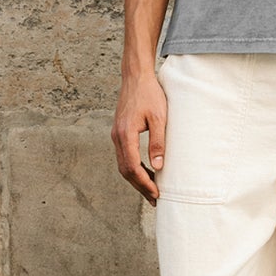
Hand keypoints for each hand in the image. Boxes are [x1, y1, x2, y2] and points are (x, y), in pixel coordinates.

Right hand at [112, 71, 167, 205]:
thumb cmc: (150, 94)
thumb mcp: (159, 117)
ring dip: (136, 179)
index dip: (144, 183)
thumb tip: (158, 167)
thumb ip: (158, 142)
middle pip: (125, 170)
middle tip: (155, 198)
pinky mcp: (119, 132)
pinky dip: (133, 167)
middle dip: (140, 186)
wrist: (136, 77)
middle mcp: (117, 136)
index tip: (156, 193)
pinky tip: (146, 171)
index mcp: (125, 134)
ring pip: (123, 164)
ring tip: (151, 190)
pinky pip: (124, 156)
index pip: (133, 167)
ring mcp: (116, 134)